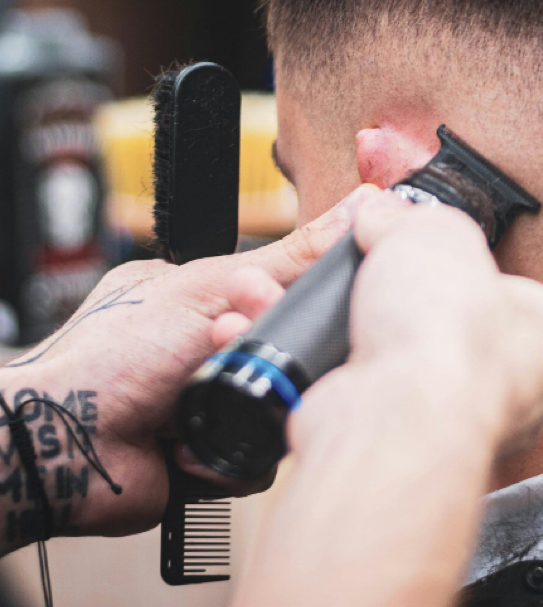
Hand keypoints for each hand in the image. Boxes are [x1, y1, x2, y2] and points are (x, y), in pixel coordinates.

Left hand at [0, 184, 377, 545]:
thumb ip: (293, 254)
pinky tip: (189, 443)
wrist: (62, 444)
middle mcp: (212, 351)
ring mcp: (214, 403)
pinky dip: (229, 454)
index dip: (282, 298)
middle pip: (286, 351)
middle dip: (258, 353)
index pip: (282, 292)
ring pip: (281, 406)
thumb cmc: (113, 354)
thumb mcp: (212, 286)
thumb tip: (362, 203)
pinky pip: (261, 456)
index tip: (264, 298)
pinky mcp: (217, 456)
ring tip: (195, 398)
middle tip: (215, 346)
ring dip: (243, 405)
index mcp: (208, 300)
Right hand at [225, 196, 542, 606]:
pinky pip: (375, 394)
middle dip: (413, 300)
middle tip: (388, 280)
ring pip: (411, 361)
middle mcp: (520, 393)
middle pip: (455, 323)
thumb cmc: (443, 332)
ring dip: (375, 334)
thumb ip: (413, 217)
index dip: (465, 263)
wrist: (389, 416)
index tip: (432, 250)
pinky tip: (342, 350)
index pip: (512, 288)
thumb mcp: (437, 231)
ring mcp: (461, 426)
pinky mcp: (404, 447)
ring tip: (359, 313)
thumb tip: (382, 216)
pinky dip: (351, 370)